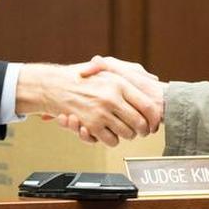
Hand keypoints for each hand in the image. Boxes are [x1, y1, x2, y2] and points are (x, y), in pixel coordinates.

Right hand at [17, 60, 161, 146]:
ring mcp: (101, 113)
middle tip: (141, 131)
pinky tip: (109, 132)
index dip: (154, 118)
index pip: (147, 106)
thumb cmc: (81, 76)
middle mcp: (111, 98)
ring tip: (123, 129)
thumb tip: (153, 78)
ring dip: (127, 135)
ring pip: (126, 134)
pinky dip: (112, 140)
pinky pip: (111, 141)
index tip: (154, 123)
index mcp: (119, 83)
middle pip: (139, 124)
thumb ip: (129, 73)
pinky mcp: (90, 125)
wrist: (54, 85)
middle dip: (142, 131)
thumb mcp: (107, 67)